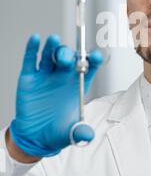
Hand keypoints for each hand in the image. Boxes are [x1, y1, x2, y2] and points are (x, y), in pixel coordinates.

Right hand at [9, 34, 102, 157]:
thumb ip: (80, 133)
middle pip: (69, 59)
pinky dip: (33, 48)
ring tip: (54, 40)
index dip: (92, 60)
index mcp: (77, 86)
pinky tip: (35, 39)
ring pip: (51, 56)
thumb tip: (88, 136)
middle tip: (67, 57)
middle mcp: (63, 77)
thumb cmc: (57, 131)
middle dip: (69, 56)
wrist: (35, 137)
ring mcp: (46, 75)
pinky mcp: (30, 78)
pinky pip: (31, 60)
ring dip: (53, 47)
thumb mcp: (71, 134)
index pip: (88, 68)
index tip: (95, 56)